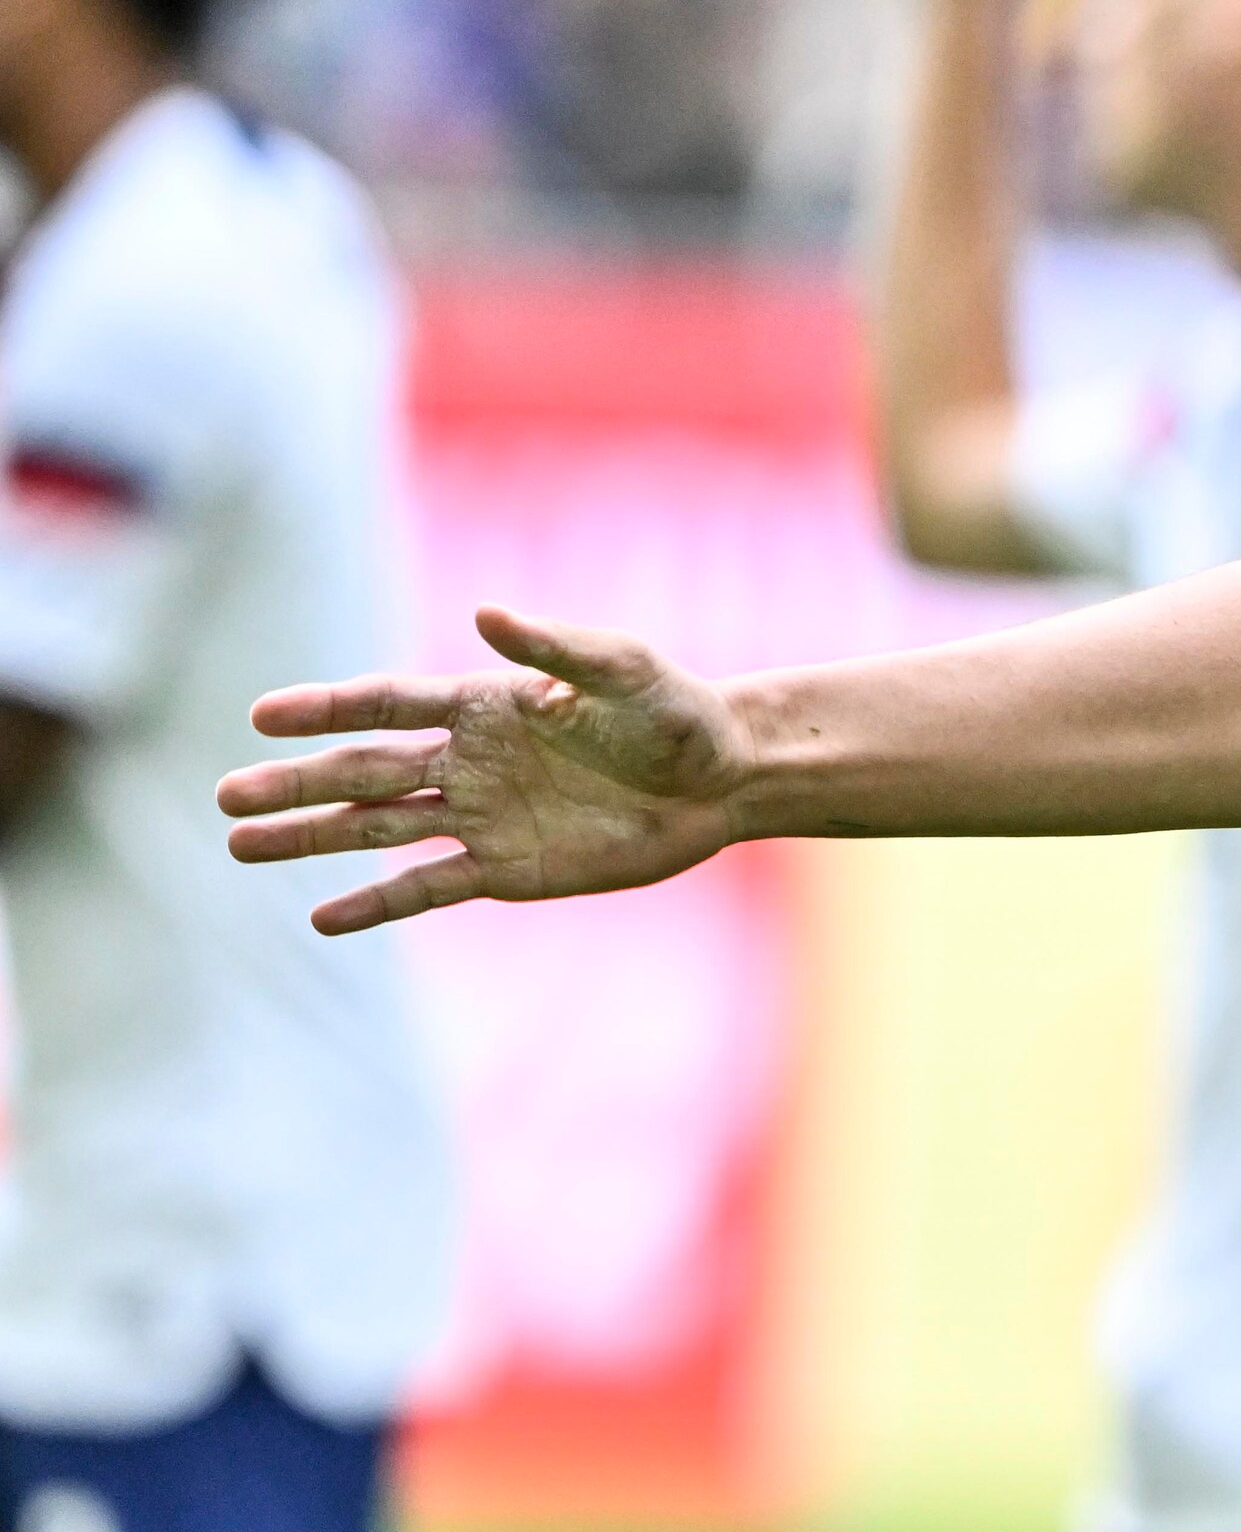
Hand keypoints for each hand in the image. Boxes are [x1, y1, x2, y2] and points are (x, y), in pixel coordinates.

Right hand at [218, 607, 754, 934]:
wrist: (724, 780)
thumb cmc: (676, 712)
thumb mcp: (623, 669)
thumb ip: (554, 648)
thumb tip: (485, 614)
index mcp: (485, 704)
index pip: (388, 702)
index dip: (326, 709)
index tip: (263, 716)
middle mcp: (469, 760)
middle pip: (364, 771)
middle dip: (296, 783)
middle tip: (226, 794)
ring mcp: (482, 816)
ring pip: (377, 827)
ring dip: (311, 836)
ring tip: (242, 844)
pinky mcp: (508, 868)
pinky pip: (428, 887)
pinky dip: (378, 902)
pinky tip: (324, 917)